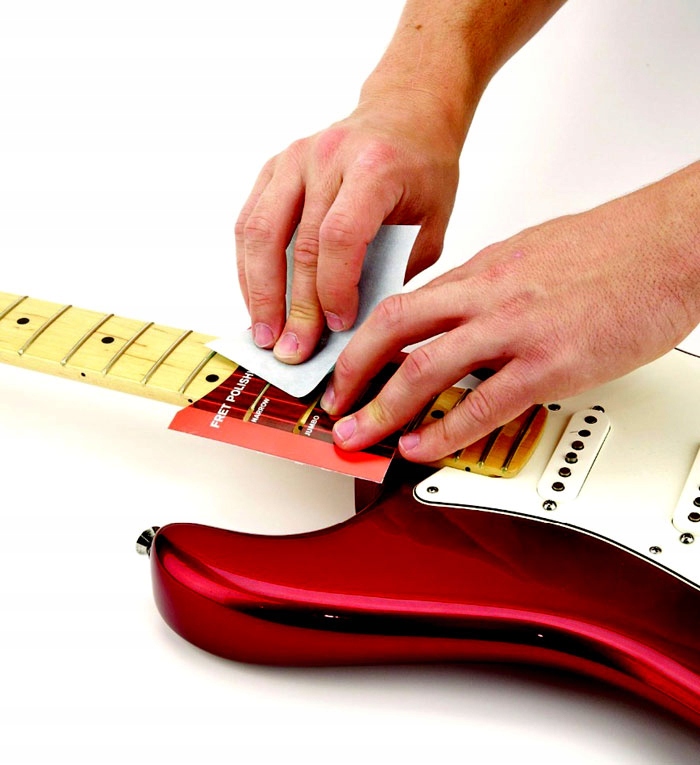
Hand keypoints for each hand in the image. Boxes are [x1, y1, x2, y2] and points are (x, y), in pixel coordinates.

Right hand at [235, 88, 463, 363]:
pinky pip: (249, 222)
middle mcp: (328, 156)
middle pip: (298, 242)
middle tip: (292, 351)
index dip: (334, 289)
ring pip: (260, 232)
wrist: (404, 114)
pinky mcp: (274, 167)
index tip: (339, 326)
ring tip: (263, 334)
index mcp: (374, 167)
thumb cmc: (422, 171)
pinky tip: (255, 299)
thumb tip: (352, 324)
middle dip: (294, 306)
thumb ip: (395, 269)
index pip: (341, 237)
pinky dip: (249, 267)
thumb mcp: (430, 224)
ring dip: (258, 291)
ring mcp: (294, 158)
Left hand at [321, 161, 699, 460]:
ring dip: (383, 407)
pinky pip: (484, 403)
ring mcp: (515, 328)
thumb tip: (453, 314)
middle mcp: (487, 296)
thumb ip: (484, 288)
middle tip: (332, 404)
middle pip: (394, 329)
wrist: (669, 244)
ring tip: (359, 435)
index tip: (345, 368)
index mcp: (480, 272)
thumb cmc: (608, 249)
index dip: (362, 342)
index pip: (401, 306)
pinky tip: (421, 448)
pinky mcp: (550, 362)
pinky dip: (444, 431)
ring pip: (426, 367)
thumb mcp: (527, 255)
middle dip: (352, 371)